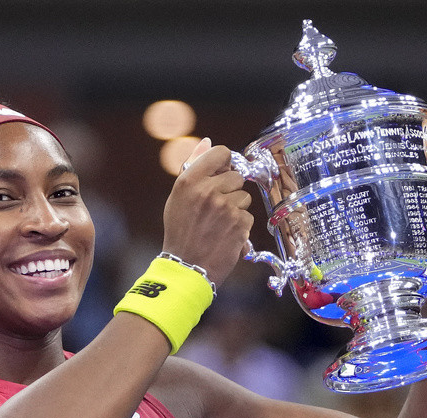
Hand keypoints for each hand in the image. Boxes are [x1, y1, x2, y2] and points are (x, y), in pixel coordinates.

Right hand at [162, 138, 253, 285]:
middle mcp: (208, 191)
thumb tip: (207, 141)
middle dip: (229, 189)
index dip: (224, 163)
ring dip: (236, 208)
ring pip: (244, 196)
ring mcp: (225, 207)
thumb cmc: (180, 231)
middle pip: (237, 176)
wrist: (186, 266)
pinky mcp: (239, 223)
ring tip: (219, 222)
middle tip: (215, 207)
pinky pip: (248, 215)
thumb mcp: (178, 196)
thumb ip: (193, 167)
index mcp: (190, 180)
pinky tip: (224, 233)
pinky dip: (239, 224)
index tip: (221, 173)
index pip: (221, 153)